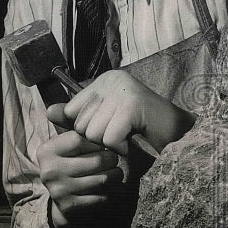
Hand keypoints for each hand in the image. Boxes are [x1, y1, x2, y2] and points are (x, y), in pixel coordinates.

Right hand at [37, 128, 123, 227]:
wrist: (63, 198)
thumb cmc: (70, 162)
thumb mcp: (67, 142)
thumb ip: (68, 122)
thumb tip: (54, 107)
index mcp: (46, 151)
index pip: (81, 138)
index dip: (98, 140)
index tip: (103, 143)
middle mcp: (50, 171)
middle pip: (95, 160)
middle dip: (111, 159)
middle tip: (113, 159)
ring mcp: (59, 191)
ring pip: (102, 179)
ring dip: (116, 175)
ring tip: (116, 171)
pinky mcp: (71, 207)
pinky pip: (103, 197)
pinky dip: (112, 191)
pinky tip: (111, 186)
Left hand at [47, 69, 195, 156]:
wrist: (177, 137)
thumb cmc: (141, 131)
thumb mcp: (105, 122)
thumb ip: (78, 117)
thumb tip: (49, 112)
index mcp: (105, 79)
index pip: (73, 110)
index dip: (88, 127)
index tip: (111, 126)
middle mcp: (113, 80)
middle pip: (82, 123)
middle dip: (100, 138)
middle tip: (122, 134)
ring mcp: (124, 91)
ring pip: (94, 133)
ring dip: (111, 144)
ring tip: (129, 137)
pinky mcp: (132, 105)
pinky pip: (109, 139)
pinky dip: (121, 148)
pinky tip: (133, 142)